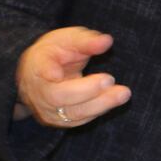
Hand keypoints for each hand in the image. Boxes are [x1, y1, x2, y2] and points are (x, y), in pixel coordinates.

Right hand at [14, 26, 130, 127]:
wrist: (39, 74)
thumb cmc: (55, 53)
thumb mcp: (67, 39)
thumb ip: (86, 41)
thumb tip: (107, 41)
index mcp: (36, 65)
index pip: (40, 69)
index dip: (47, 72)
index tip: (56, 73)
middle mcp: (38, 91)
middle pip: (58, 96)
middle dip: (86, 90)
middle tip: (110, 79)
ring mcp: (47, 110)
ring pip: (72, 113)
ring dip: (100, 104)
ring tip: (123, 93)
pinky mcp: (60, 121)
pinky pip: (81, 119)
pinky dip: (100, 108)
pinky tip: (115, 98)